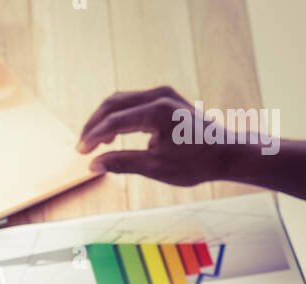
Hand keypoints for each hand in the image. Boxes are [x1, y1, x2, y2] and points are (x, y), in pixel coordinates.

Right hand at [77, 87, 232, 185]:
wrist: (225, 152)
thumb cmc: (195, 163)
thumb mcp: (155, 168)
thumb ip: (122, 163)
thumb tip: (93, 166)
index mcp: (156, 112)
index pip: (114, 121)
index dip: (93, 137)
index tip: (80, 153)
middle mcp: (159, 96)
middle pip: (113, 104)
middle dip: (94, 125)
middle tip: (82, 146)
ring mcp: (163, 94)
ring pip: (121, 100)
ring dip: (105, 120)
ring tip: (95, 144)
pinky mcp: (165, 98)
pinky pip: (133, 103)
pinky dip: (119, 117)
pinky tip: (112, 136)